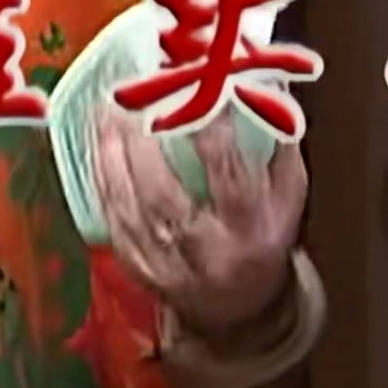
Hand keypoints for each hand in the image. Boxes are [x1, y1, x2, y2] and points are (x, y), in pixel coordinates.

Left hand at [93, 107, 307, 335]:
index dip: (212, 130)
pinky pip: (112, 216)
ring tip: (109, 107)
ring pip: (129, 205)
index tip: (198, 85)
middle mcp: (205, 252)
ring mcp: (165, 263)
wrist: (236, 307)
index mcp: (250, 232)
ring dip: (113, 152)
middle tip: (135, 94)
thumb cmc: (263, 236)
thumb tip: (262, 80)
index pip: (230, 178)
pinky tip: (99, 140)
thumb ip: (279, 139)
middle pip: (166, 195)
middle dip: (146, 141)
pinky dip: (102, 174)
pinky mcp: (136, 265)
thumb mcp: (288, 193)